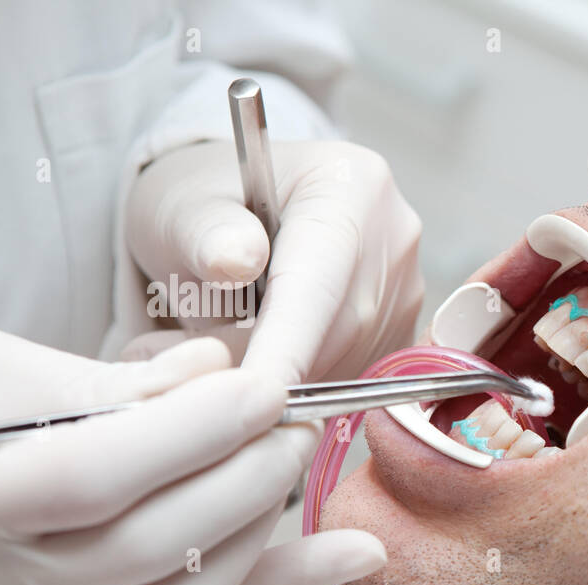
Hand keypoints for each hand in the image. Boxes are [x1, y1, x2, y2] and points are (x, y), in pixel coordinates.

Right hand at [0, 333, 386, 584]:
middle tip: (295, 419)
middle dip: (244, 476)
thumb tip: (219, 365)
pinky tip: (360, 554)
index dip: (187, 433)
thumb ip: (112, 382)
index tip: (264, 388)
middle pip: (150, 545)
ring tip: (300, 456)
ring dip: (261, 527)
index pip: (90, 478)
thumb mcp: (10, 385)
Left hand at [122, 139, 423, 382]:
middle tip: (201, 373)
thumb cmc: (204, 208)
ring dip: (287, 375)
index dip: (285, 348)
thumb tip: (235, 260)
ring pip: (349, 361)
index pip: (318, 282)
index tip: (252, 396)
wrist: (234, 213)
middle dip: (272, 364)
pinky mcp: (404, 327)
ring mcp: (406, 284)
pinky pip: (357, 372)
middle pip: (339, 331)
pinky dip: (307, 378)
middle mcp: (393, 234)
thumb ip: (203, 233)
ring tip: (227, 348)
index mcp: (347, 185)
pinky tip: (268, 355)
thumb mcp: (181, 206)